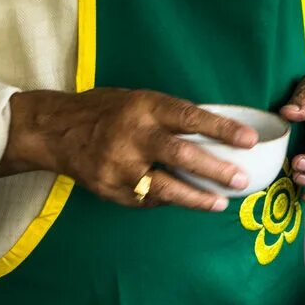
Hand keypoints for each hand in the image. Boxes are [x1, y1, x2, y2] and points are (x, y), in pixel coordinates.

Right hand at [0, 88, 257, 211]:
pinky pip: (148, 200)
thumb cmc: (104, 110)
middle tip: (241, 180)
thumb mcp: (137, 100)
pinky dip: (168, 200)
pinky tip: (184, 201)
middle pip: (181, 156)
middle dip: (216, 170)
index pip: (189, 118)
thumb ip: (167, 116)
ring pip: (167, 188)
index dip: (222, 129)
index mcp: (143, 107)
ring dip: (197, 198)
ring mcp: (121, 167)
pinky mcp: (112, 190)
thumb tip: (211, 133)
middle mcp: (133, 136)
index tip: (249, 140)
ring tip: (220, 204)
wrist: (55, 131)